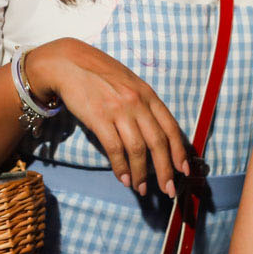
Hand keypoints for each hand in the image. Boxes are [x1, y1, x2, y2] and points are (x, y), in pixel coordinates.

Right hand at [24, 38, 189, 197]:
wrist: (68, 63)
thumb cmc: (99, 74)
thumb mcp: (129, 83)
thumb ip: (143, 104)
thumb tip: (155, 135)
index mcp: (147, 94)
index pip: (170, 127)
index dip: (179, 151)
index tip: (184, 170)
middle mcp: (137, 102)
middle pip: (157, 142)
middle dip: (165, 170)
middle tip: (168, 190)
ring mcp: (118, 110)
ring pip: (137, 149)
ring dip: (141, 173)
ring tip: (141, 188)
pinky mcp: (99, 118)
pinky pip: (114, 149)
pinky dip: (121, 168)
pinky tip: (124, 178)